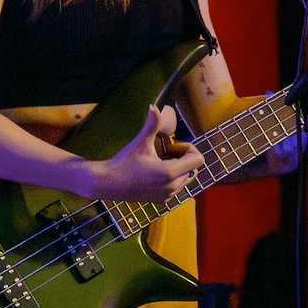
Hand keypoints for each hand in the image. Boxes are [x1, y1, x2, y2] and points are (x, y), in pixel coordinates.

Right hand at [88, 105, 203, 202]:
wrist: (108, 183)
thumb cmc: (124, 162)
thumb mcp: (140, 143)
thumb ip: (151, 124)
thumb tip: (154, 106)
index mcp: (170, 172)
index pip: (198, 160)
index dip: (189, 149)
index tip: (173, 146)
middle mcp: (172, 186)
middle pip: (193, 169)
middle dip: (184, 159)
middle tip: (166, 153)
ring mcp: (168, 195)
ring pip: (186, 178)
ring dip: (179, 169)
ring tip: (160, 162)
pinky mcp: (163, 200)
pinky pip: (178, 187)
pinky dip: (173, 179)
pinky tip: (156, 173)